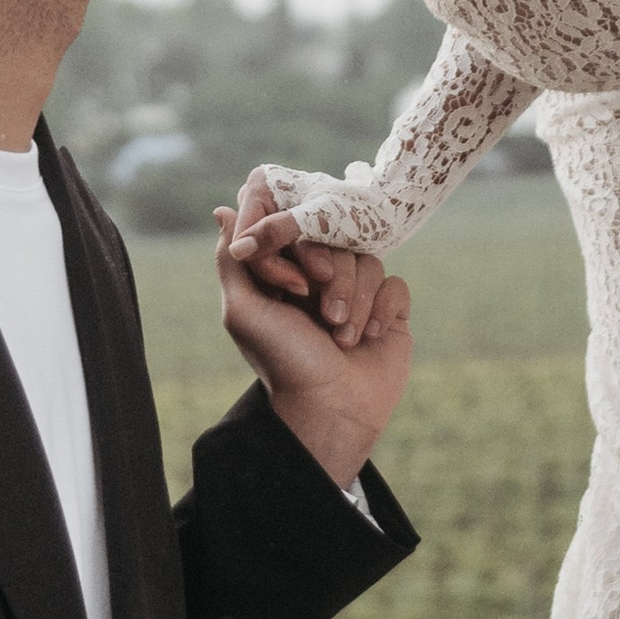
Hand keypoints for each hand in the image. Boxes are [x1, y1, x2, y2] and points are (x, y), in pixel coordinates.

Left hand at [214, 206, 411, 489]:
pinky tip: (368, 337)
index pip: (296, 226)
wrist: (331, 408)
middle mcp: (321, 278)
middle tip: (323, 314)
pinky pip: (395, 285)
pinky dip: (380, 310)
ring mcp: (357, 292)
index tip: (298, 281)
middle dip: (330, 278)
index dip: (300, 243)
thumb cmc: (283, 362)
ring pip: (368, 261)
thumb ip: (232, 259)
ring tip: (343, 337)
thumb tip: (224, 211)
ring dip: (354, 301)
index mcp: (285, 273)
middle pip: (337, 239)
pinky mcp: (388, 309)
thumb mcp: (244, 311)